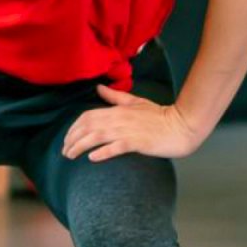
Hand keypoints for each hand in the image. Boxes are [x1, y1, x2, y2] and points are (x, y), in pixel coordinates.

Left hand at [62, 85, 203, 161]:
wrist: (182, 126)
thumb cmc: (160, 116)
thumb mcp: (136, 102)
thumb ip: (116, 97)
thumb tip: (99, 88)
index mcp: (117, 110)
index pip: (87, 116)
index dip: (74, 127)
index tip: (67, 138)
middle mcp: (119, 119)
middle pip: (87, 127)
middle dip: (72, 138)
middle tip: (64, 151)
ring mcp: (128, 131)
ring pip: (97, 136)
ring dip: (80, 146)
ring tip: (70, 155)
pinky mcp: (137, 142)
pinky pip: (116, 147)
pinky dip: (103, 152)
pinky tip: (92, 158)